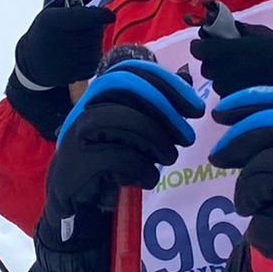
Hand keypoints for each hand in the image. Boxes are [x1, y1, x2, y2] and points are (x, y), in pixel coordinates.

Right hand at [13, 0, 115, 90]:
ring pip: (96, 46)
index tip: (109, 15)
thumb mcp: (56, 8)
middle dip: (95, 27)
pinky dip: (93, 56)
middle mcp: (59, 41)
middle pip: (93, 31)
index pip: (83, 17)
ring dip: (94, 41)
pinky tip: (81, 53)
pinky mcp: (74, 74)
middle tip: (83, 27)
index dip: (100, 15)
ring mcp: (66, 60)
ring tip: (80, 40)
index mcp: (52, 20)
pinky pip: (95, 61)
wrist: (32, 62)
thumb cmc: (46, 29)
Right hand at [39, 59, 202, 247]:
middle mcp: (85, 105)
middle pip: (127, 88)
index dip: (167, 83)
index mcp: (100, 94)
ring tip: (169, 159)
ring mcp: (78, 131)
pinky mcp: (77, 161)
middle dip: (165, 110)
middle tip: (188, 138)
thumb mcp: (135, 130)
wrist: (76, 201)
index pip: (131, 71)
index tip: (196, 108)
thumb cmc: (110, 161)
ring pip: (123, 118)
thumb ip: (156, 105)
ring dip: (156, 140)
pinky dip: (142, 168)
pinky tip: (148, 179)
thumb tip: (186, 76)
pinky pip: (117, 156)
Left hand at [190, 19, 272, 97]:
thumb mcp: (257, 32)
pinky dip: (228, 87)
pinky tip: (241, 80)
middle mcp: (230, 69)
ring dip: (220, 75)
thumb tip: (213, 27)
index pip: (200, 50)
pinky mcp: (239, 99)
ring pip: (214, 82)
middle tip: (223, 57)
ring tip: (235, 70)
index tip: (204, 44)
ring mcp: (233, 87)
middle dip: (211, 61)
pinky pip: (224, 93)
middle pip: (206, 68)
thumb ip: (233, 29)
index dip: (199, 47)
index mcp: (234, 49)